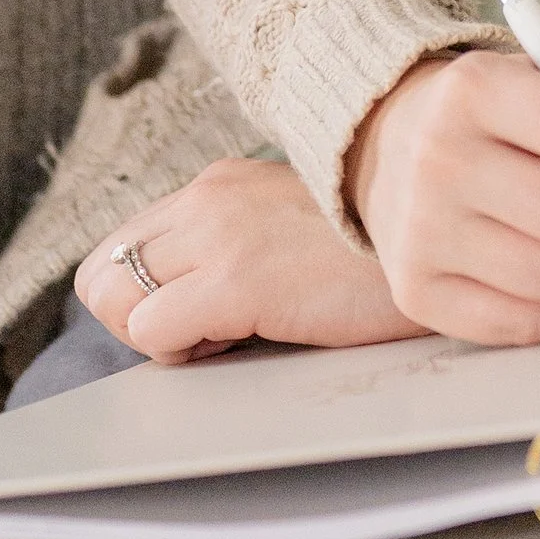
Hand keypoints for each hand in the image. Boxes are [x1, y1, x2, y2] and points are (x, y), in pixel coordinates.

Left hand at [73, 156, 426, 366]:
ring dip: (161, 336)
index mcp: (218, 186)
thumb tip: (184, 300)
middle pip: (100, 275)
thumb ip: (233, 244)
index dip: (146, 296)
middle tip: (205, 331)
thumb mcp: (288, 229)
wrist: (440, 245)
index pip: (119, 248)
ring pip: (114, 301)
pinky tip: (247, 338)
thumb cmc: (372, 256)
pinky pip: (152, 330)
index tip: (203, 313)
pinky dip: (184, 352)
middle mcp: (208, 198)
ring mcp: (221, 234)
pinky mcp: (240, 277)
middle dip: (139, 319)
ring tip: (229, 333)